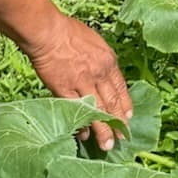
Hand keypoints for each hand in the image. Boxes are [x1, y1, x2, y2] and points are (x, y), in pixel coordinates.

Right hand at [20, 10, 132, 151]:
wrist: (48, 32)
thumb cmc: (68, 32)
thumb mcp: (94, 42)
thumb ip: (100, 60)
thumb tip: (103, 74)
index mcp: (108, 61)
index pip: (121, 88)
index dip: (125, 105)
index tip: (128, 117)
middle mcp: (99, 74)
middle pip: (112, 103)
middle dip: (118, 123)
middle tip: (122, 138)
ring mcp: (83, 83)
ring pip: (98, 111)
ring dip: (103, 130)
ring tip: (107, 145)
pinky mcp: (65, 90)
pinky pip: (77, 111)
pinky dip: (81, 124)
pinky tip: (84, 135)